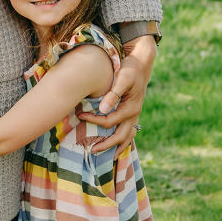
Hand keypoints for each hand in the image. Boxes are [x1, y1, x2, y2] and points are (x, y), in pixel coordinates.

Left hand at [80, 35, 156, 151]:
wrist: (141, 63)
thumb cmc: (130, 69)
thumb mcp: (123, 78)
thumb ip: (113, 94)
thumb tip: (102, 110)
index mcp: (131, 107)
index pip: (109, 121)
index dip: (94, 120)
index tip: (80, 115)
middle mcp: (134, 114)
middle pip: (120, 136)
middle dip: (106, 145)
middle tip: (91, 150)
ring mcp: (135, 115)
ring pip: (127, 137)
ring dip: (117, 147)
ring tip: (108, 156)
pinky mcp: (132, 113)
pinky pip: (129, 131)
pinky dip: (123, 140)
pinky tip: (116, 146)